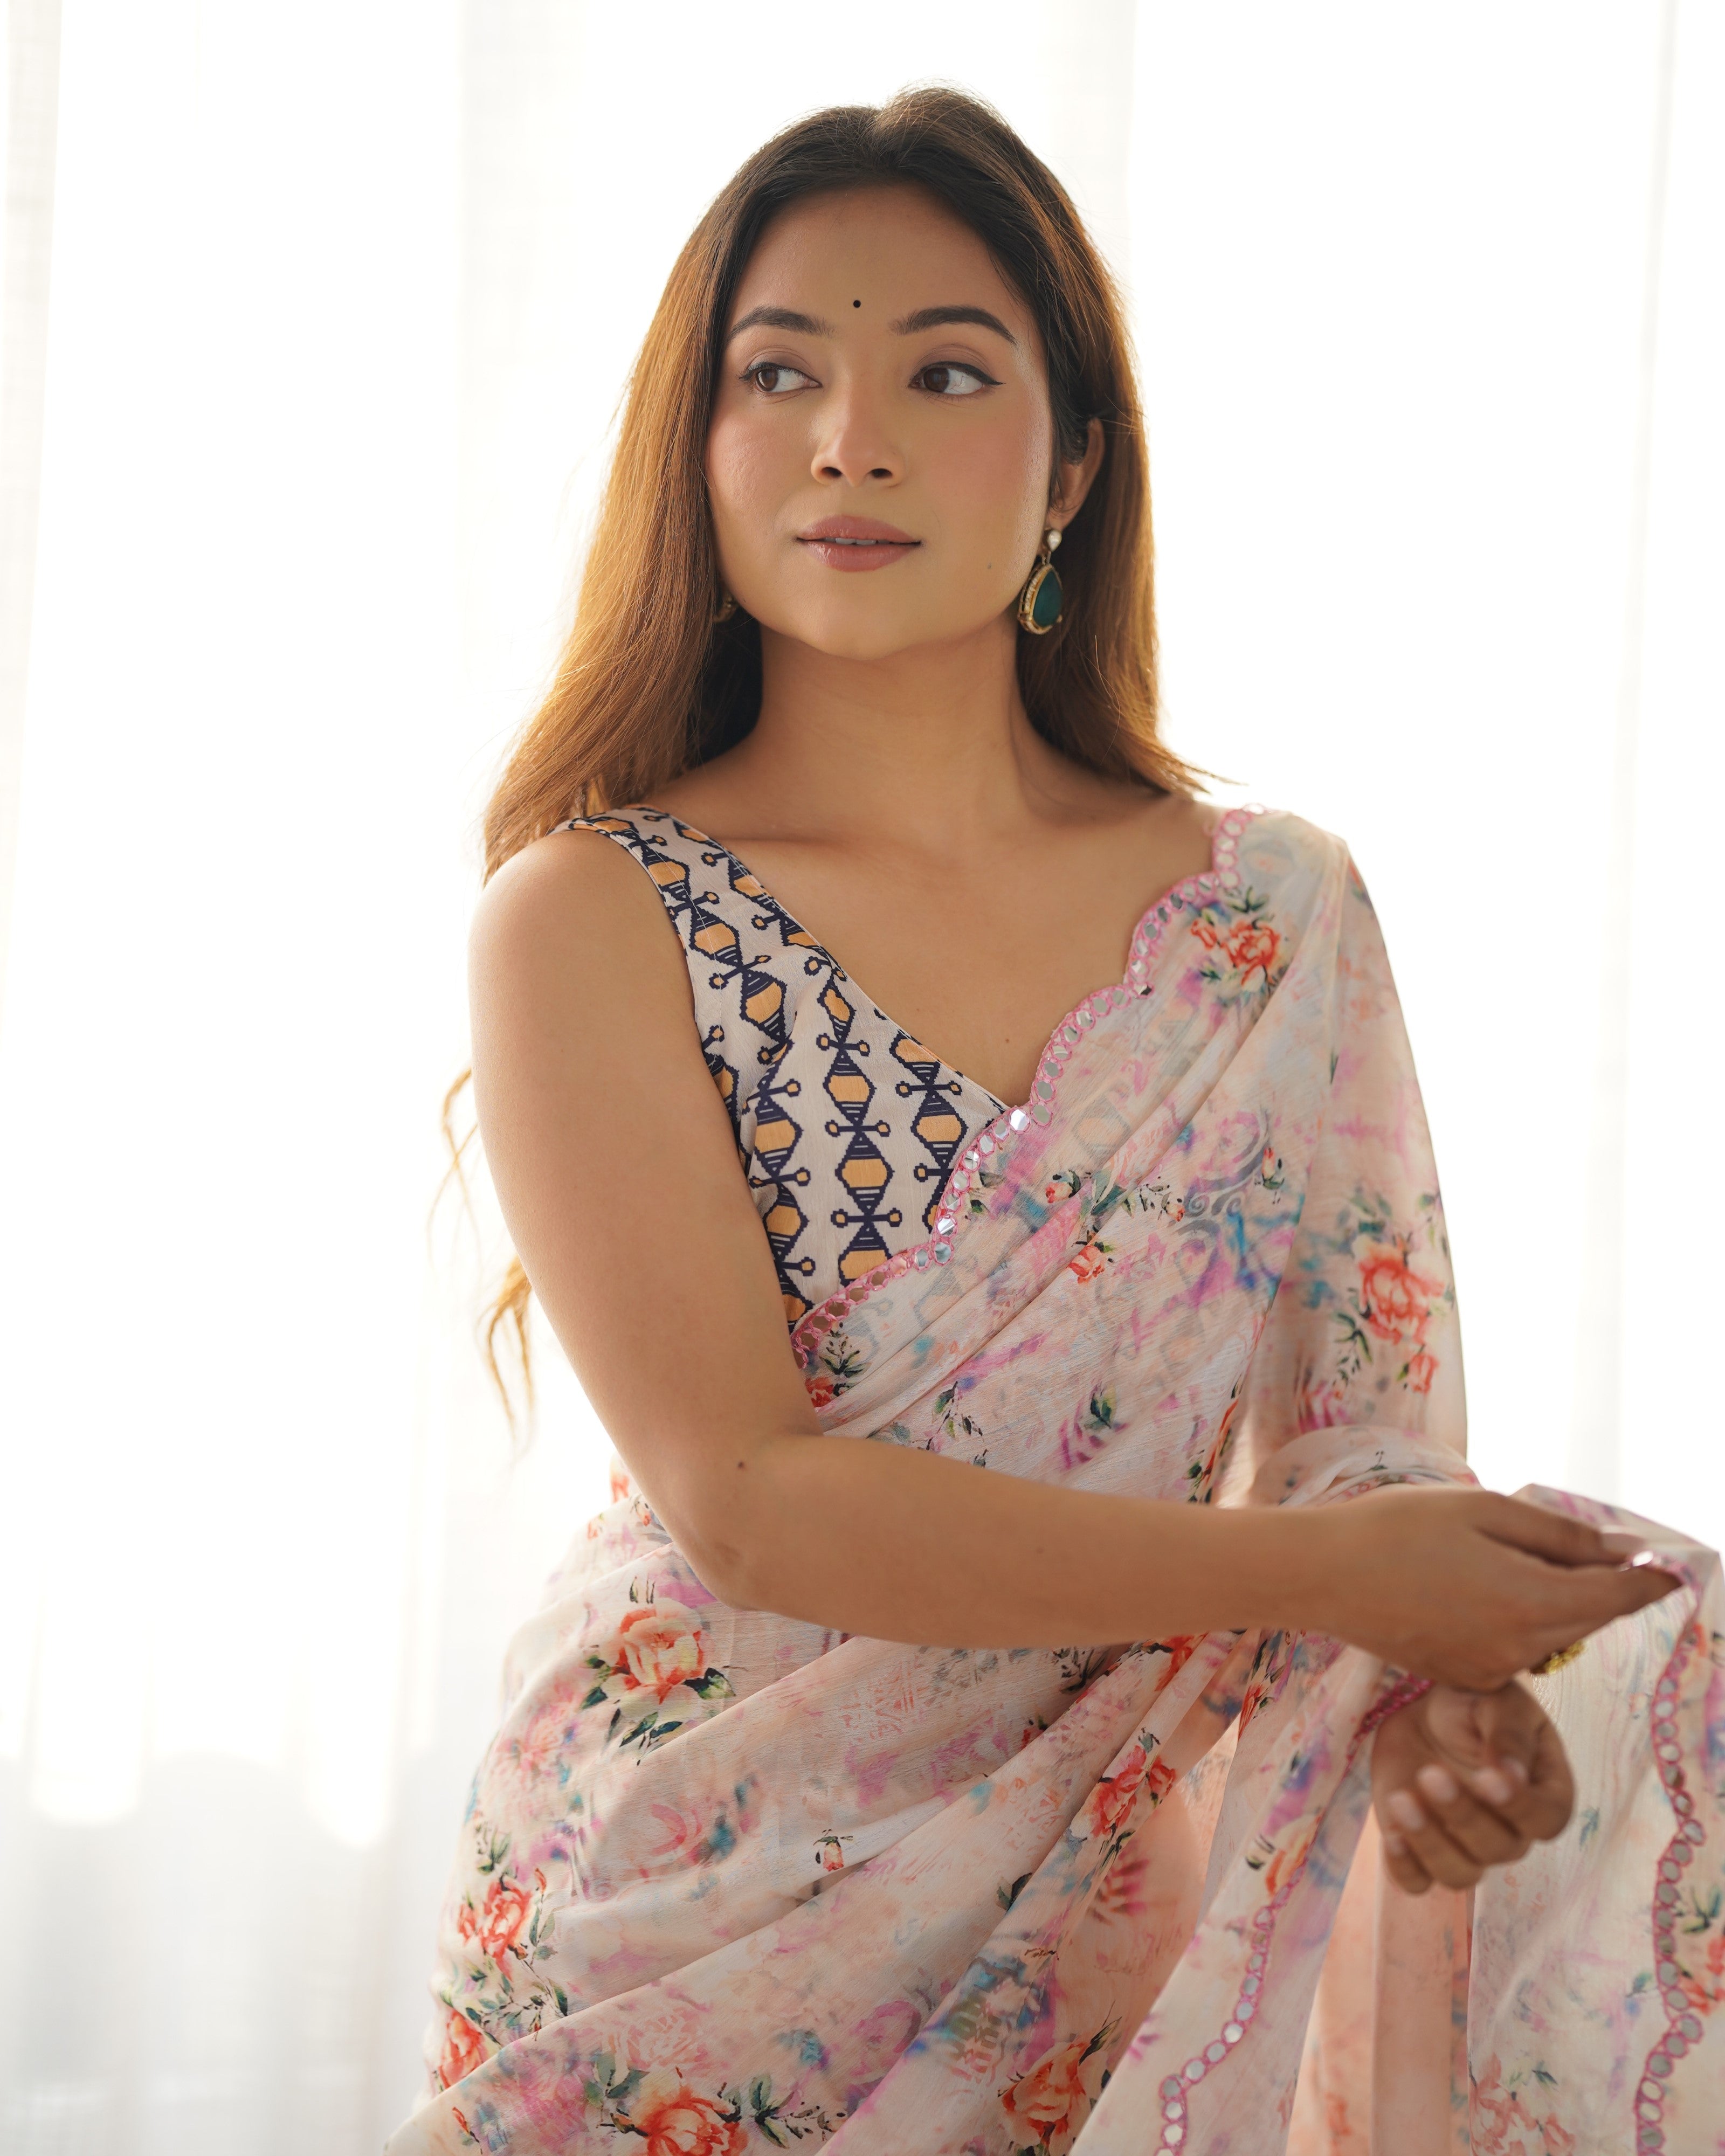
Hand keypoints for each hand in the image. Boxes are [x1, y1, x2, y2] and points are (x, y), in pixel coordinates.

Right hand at [1300, 1486, 1681, 1689]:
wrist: (1322, 1576)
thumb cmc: (1397, 1528)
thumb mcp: (1482, 1510)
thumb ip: (1558, 1534)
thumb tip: (1620, 1549)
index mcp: (1530, 1601)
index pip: (1617, 1595)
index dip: (1650, 1579)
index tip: (1670, 1565)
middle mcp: (1521, 1648)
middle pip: (1588, 1617)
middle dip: (1602, 1585)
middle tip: (1597, 1548)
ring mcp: (1492, 1671)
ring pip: (1552, 1633)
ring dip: (1554, 1600)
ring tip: (1508, 1557)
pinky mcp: (1466, 1680)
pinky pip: (1515, 1647)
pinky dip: (1517, 1619)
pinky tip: (1476, 1587)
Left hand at [1371, 1679, 1572, 1894]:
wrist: (1425, 1711)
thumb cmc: (1473, 1702)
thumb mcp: (1496, 1699)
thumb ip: (1508, 1733)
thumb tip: (1511, 1777)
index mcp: (1544, 1791)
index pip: (1547, 1819)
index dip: (1521, 1807)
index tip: (1488, 1778)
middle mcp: (1513, 1830)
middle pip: (1500, 1848)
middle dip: (1463, 1815)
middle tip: (1431, 1774)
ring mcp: (1468, 1846)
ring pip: (1461, 1874)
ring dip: (1431, 1844)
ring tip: (1401, 1799)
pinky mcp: (1424, 1850)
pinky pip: (1418, 1883)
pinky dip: (1405, 1868)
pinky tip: (1392, 1837)